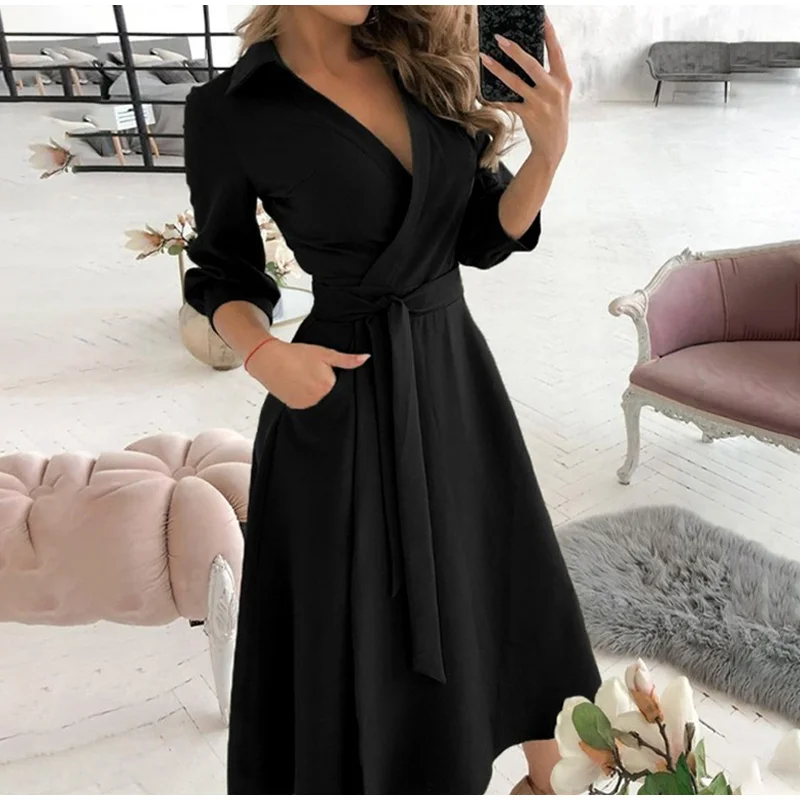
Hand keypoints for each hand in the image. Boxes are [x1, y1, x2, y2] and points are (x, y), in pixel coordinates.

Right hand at [246, 338, 369, 409]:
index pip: (339, 385)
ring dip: (314, 391)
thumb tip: (366, 358)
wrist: (269, 359)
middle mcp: (318, 398)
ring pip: (318, 399)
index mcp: (328, 385)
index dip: (332, 376)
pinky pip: (307, 403)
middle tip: (311, 372)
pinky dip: (304, 395)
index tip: (323, 370)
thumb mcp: (324, 353)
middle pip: (329, 393)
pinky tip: (297, 384)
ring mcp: (306, 404)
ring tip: (303, 377)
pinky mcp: (296, 407)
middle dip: (324, 383)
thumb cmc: (296, 354)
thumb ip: (346, 359)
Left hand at [480, 17, 571, 166]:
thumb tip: (525, 57)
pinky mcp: (528, 115)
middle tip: (499, 39)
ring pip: (515, 81)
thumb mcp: (558, 94)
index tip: (542, 17)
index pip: (556, 51)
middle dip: (514, 50)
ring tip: (484, 58)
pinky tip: (485, 89)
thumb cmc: (553, 116)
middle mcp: (554, 90)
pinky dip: (496, 96)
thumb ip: (549, 77)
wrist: (553, 146)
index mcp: (564, 80)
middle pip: (531, 64)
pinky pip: (508, 101)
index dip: (549, 33)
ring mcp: (541, 103)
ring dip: (497, 69)